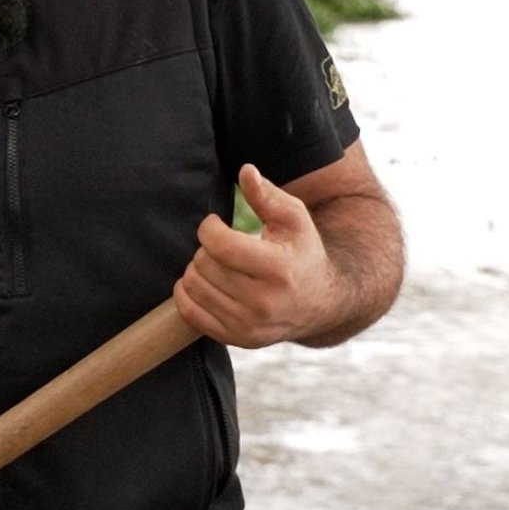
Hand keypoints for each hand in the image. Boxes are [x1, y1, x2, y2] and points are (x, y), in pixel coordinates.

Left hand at [172, 164, 334, 347]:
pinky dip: (187, 293)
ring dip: (196, 269)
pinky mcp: (237, 339)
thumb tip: (245, 170)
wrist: (321, 303)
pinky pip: (190, 313)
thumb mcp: (294, 218)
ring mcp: (249, 325)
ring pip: (193, 286)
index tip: (215, 224)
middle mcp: (264, 302)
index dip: (209, 227)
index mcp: (279, 269)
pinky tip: (204, 282)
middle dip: (206, 248)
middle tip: (221, 246)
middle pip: (203, 264)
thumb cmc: (303, 252)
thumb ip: (267, 195)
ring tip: (216, 263)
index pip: (220, 245)